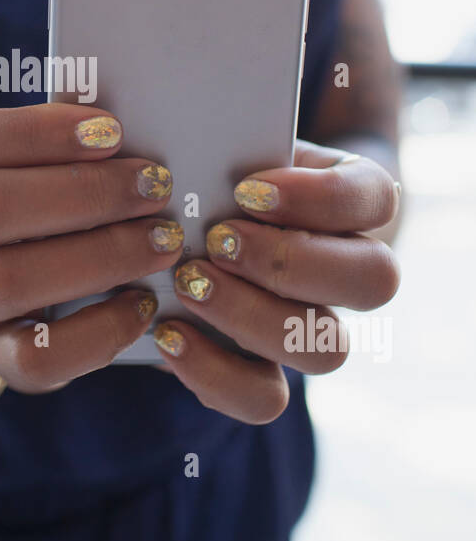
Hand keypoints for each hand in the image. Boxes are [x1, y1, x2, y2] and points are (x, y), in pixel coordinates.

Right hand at [0, 104, 182, 391]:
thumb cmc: (18, 208)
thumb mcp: (14, 167)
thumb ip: (54, 149)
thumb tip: (124, 127)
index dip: (38, 133)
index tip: (111, 131)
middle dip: (83, 193)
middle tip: (153, 186)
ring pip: (10, 281)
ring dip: (101, 256)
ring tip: (162, 240)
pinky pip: (37, 356)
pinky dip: (99, 329)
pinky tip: (142, 304)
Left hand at [152, 141, 400, 422]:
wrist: (186, 224)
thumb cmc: (211, 170)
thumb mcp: (223, 146)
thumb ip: (224, 143)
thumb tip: (178, 142)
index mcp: (350, 200)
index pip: (373, 198)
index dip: (322, 198)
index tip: (248, 190)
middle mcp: (347, 270)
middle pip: (373, 281)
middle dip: (288, 261)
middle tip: (218, 239)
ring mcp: (312, 328)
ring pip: (327, 350)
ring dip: (252, 317)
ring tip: (187, 283)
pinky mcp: (265, 374)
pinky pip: (264, 398)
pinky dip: (213, 372)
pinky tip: (168, 334)